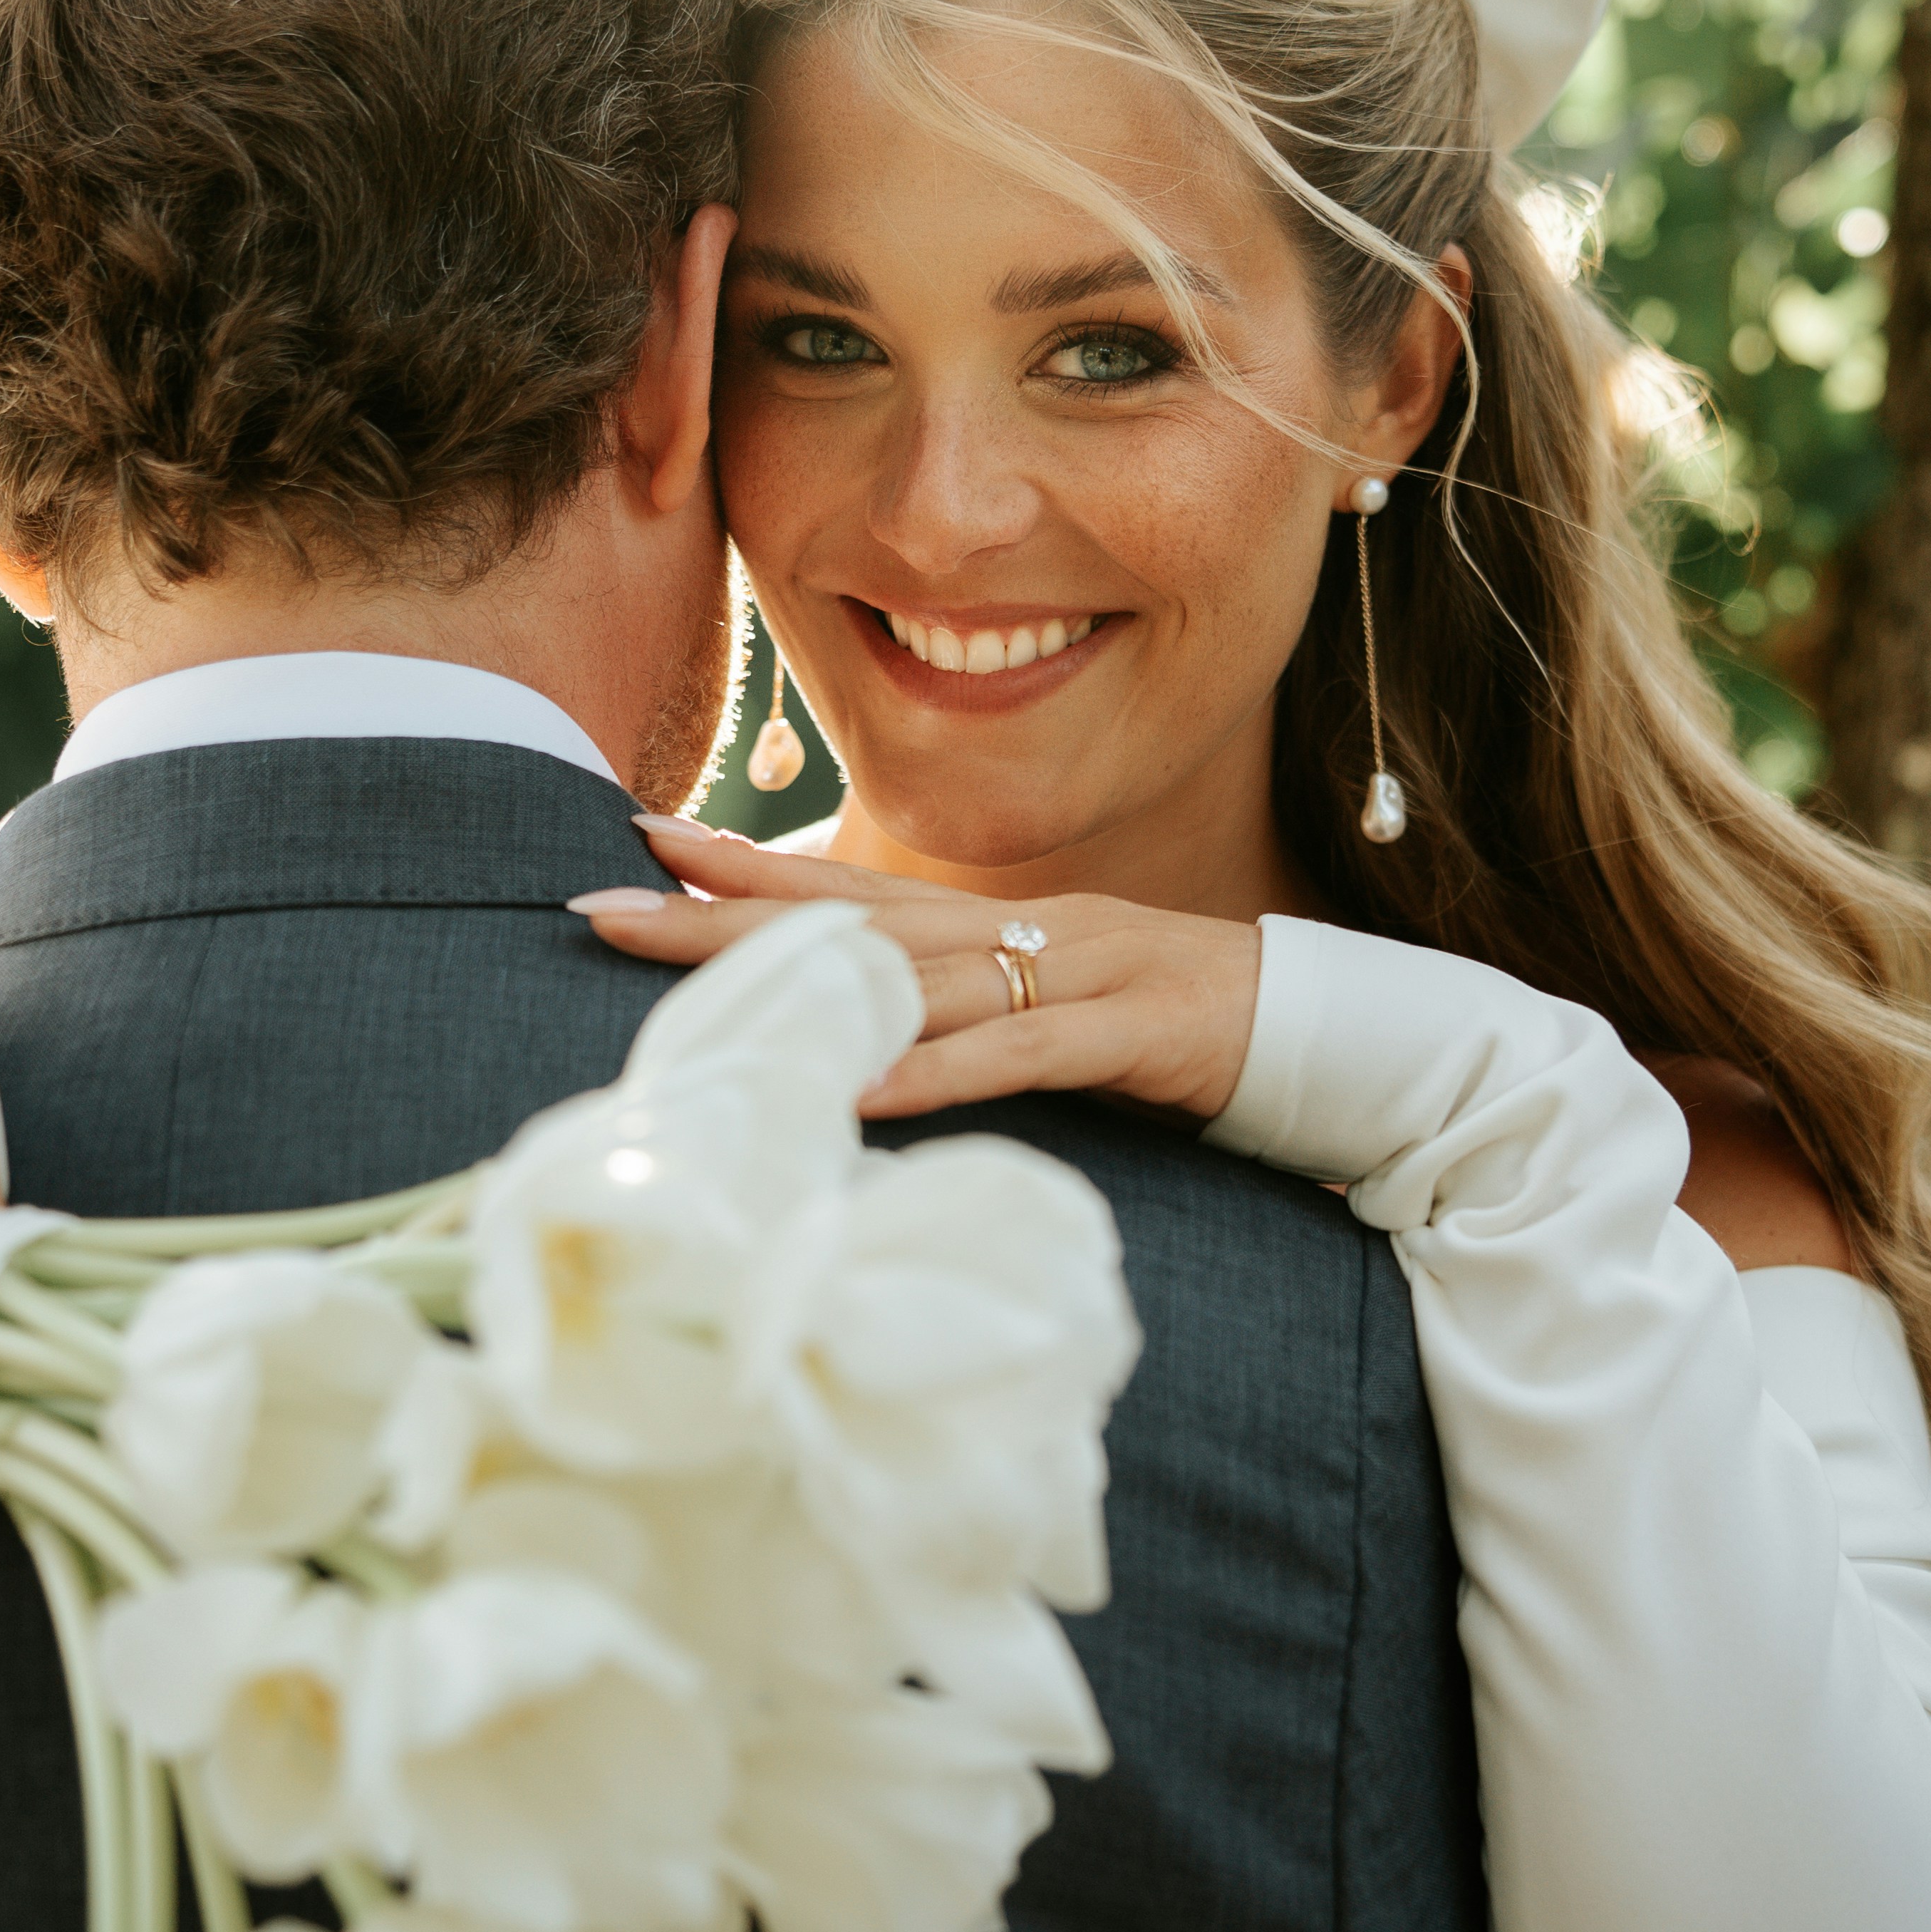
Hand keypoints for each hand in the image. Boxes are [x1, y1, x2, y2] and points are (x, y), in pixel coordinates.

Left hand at [572, 819, 1263, 1126]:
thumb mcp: (1059, 1011)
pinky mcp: (1125, 1033)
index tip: (639, 837)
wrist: (1333, 1031)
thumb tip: (869, 1045)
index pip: (847, 887)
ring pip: (912, 976)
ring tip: (690, 993)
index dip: (742, 864)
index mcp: (1000, 923)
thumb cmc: (1183, 1034)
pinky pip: (1014, 1056)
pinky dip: (932, 1075)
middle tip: (597, 902)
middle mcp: (1021, 930)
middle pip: (847, 921)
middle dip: (715, 915)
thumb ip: (972, 1014)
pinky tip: (857, 1094)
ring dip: (798, 986)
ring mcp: (1075, 972)